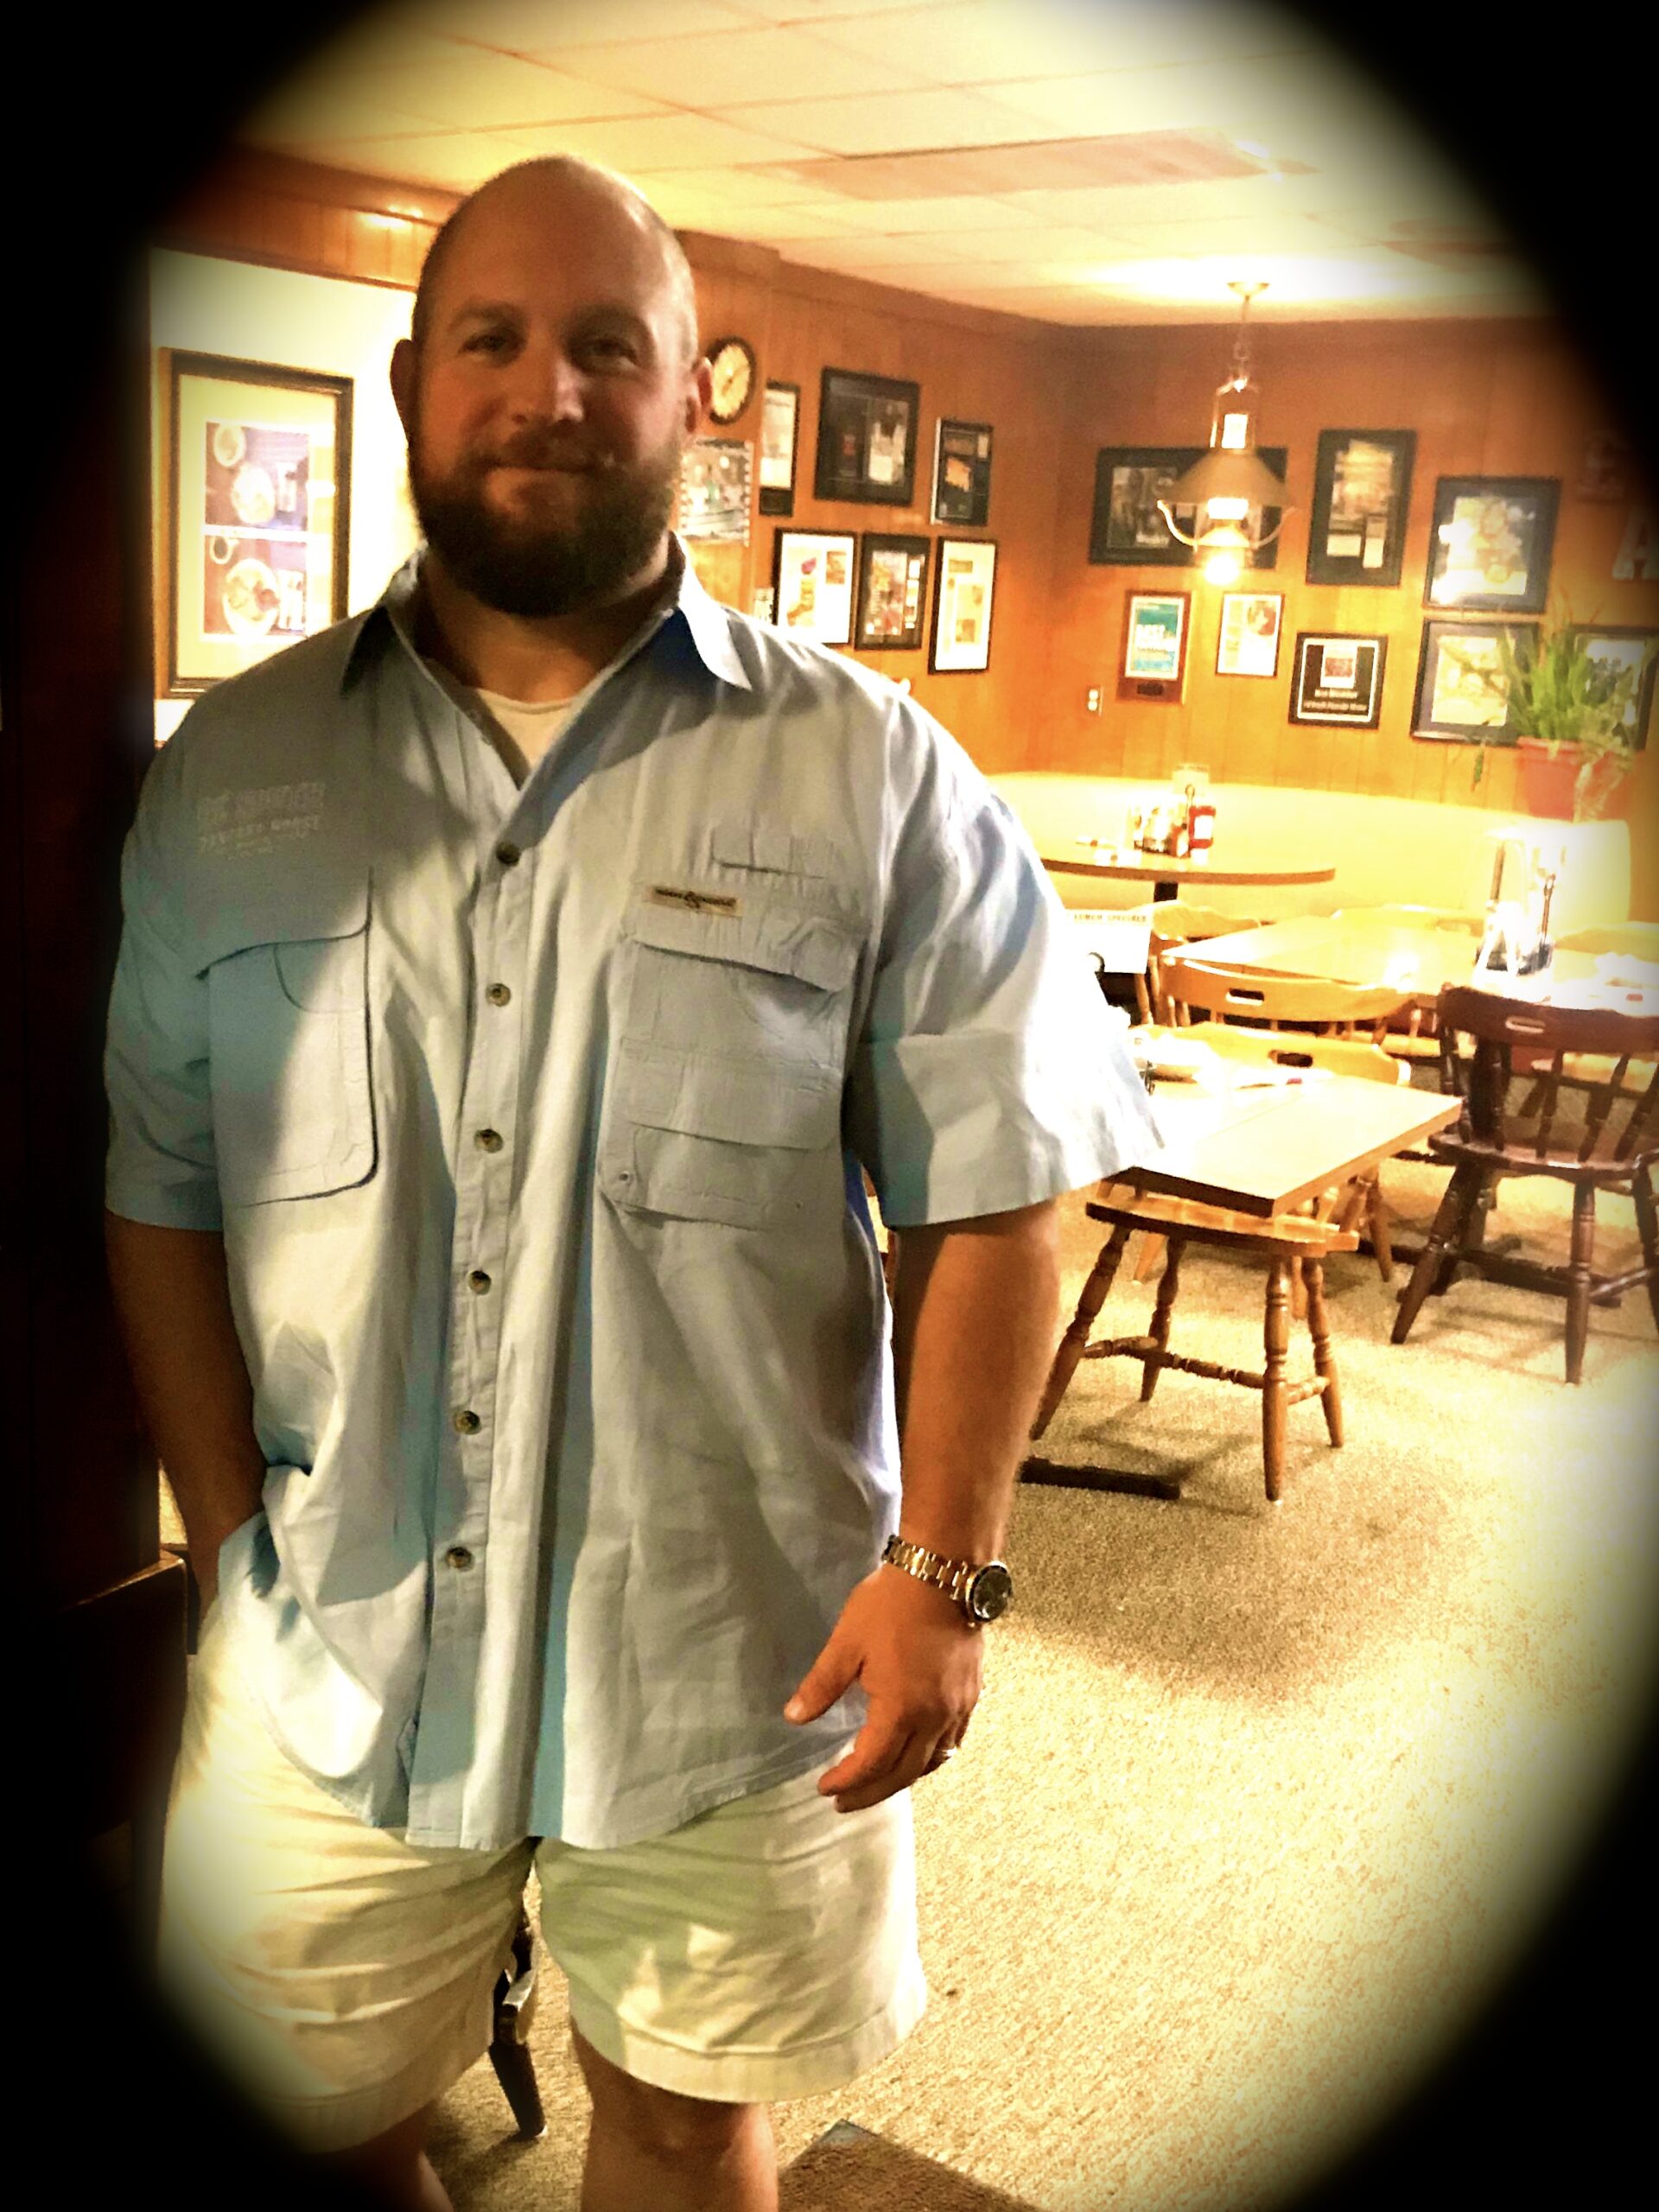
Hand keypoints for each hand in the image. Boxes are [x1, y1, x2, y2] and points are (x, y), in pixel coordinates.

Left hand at [784, 1565, 982, 1811]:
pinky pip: (953, 1742)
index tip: (824, 1788)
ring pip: (932, 1762)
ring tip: (878, 1782)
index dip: (846, 1780)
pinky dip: (931, 1758)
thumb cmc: (891, 1606)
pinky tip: (919, 1752)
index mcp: (901, 1710)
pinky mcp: (971, 1694)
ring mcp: (958, 1708)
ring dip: (903, 1778)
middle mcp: (935, 1719)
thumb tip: (794, 1717)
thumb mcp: (847, 1643)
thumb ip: (822, 1685)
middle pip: (903, 1773)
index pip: (871, 1763)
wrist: (945, 1573)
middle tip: (844, 1802)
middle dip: (871, 1792)